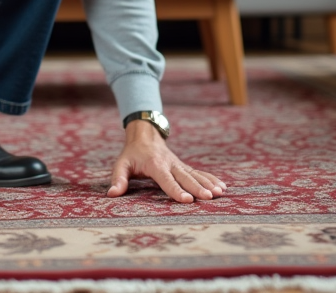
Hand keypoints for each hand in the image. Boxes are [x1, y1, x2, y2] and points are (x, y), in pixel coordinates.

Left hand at [107, 120, 225, 202]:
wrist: (145, 135)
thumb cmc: (132, 154)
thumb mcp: (121, 164)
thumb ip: (118, 179)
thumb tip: (112, 194)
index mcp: (156, 165)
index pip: (167, 180)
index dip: (176, 190)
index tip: (187, 200)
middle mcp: (170, 164)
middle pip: (186, 177)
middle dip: (198, 187)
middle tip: (209, 197)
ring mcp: (179, 165)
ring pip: (196, 174)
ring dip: (208, 183)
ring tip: (220, 192)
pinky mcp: (184, 166)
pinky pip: (199, 173)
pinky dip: (211, 179)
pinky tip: (223, 186)